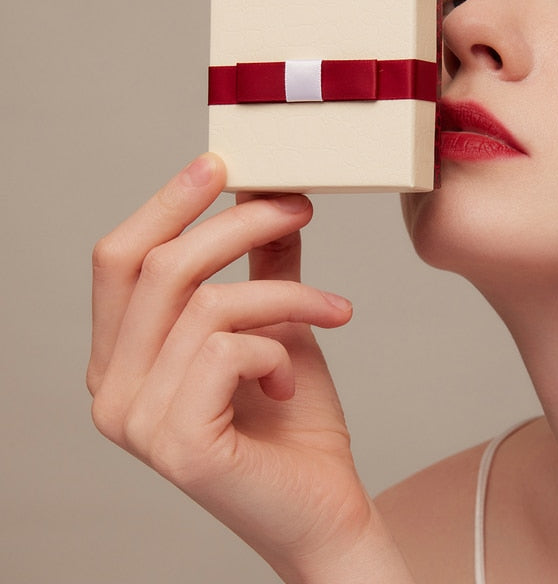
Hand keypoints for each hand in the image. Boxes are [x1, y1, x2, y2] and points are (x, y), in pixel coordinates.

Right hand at [87, 153, 389, 580]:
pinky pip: (227, 350)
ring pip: (207, 304)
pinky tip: (291, 382)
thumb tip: (266, 197)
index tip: (220, 163)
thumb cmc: (293, 423)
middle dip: (239, 224)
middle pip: (162, 268)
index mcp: (122, 357)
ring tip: (331, 310)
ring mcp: (136, 422)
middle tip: (300, 206)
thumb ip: (260, 267)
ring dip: (286, 295)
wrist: (323, 507)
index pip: (119, 259)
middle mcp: (112, 389)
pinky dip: (278, 348)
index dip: (165, 204)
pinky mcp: (177, 445)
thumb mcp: (273, 326)